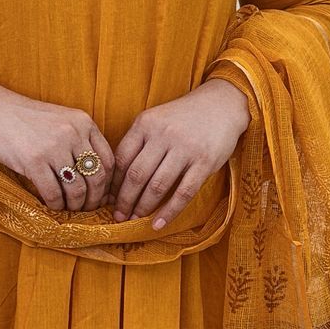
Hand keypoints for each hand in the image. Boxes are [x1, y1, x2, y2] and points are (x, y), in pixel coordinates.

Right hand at [0, 77, 113, 212]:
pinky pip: (53, 193)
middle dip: (94, 200)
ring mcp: (53, 147)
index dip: (107, 184)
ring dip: (74, 205)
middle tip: (87, 208)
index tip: (100, 195)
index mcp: (84, 123)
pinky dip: (55, 204)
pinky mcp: (33, 161)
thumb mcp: (61, 121)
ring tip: (69, 208)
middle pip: (96, 178)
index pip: (109, 161)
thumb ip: (80, 142)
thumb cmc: (27, 120)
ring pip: (76, 189)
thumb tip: (98, 180)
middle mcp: (73, 133)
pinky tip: (52, 205)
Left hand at [107, 79, 250, 230]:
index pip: (122, 158)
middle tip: (118, 216)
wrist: (222, 104)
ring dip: (143, 207)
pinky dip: (169, 212)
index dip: (113, 182)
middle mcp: (163, 135)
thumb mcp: (156, 120)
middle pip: (136, 175)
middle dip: (124, 200)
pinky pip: (183, 192)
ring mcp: (185, 149)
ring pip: (157, 186)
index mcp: (145, 123)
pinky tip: (158, 224)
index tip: (108, 198)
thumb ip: (139, 143)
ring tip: (134, 220)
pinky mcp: (205, 162)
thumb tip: (117, 180)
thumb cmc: (183, 118)